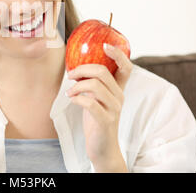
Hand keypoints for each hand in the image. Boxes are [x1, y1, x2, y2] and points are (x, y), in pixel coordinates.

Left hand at [66, 43, 132, 171]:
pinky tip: (72, 100)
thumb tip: (75, 67)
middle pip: (103, 72)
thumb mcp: (96, 99)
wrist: (103, 149)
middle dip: (82, 69)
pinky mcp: (105, 121)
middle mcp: (119, 97)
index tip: (105, 45)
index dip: (118, 54)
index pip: (126, 67)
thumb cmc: (96, 121)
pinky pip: (90, 103)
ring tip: (69, 92)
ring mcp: (114, 109)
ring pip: (95, 86)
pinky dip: (77, 98)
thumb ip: (92, 84)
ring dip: (76, 86)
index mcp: (118, 90)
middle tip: (70, 76)